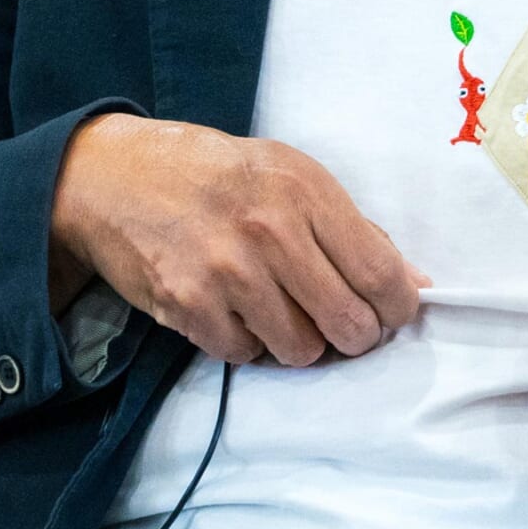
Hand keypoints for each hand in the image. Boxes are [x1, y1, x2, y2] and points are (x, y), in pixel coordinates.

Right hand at [49, 113, 429, 364]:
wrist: (114, 175)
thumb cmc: (214, 173)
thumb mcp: (290, 174)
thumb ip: (353, 229)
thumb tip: (413, 283)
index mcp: (305, 191)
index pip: (380, 274)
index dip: (397, 308)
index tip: (390, 313)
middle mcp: (270, 231)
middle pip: (349, 324)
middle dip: (355, 335)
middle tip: (341, 324)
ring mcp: (227, 272)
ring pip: (301, 350)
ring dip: (299, 341)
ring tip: (281, 310)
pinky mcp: (188, 306)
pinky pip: (246, 356)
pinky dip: (248, 343)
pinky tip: (236, 310)